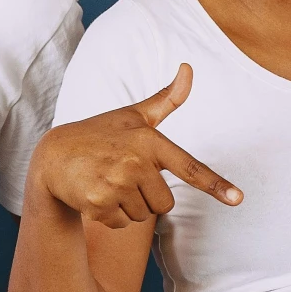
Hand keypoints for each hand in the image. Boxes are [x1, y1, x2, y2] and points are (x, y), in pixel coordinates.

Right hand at [28, 65, 239, 227]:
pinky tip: (95, 196)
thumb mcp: (133, 115)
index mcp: (149, 141)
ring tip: (107, 184)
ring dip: (128, 207)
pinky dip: (110, 216)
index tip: (238, 198)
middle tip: (123, 179)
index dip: (216, 184)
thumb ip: (166, 99)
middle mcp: (135, 162)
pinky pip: (122, 224)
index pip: (189, 167)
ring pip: (143, 216)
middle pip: (165, 205)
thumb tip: (189, 67)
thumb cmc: (100, 134)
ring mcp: (116, 183)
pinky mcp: (98, 203)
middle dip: (148, 198)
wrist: (53, 156)